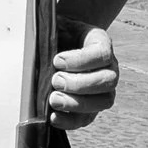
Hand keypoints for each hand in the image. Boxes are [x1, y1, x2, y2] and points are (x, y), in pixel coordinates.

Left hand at [48, 16, 117, 134]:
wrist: (56, 43)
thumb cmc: (54, 33)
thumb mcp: (55, 26)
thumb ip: (50, 34)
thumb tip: (38, 50)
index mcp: (101, 44)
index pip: (102, 54)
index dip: (81, 60)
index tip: (56, 60)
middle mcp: (109, 68)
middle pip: (108, 81)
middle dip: (79, 84)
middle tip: (55, 81)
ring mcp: (104, 90)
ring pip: (104, 101)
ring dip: (77, 103)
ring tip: (53, 99)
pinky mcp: (91, 108)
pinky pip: (88, 119)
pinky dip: (71, 121)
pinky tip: (53, 117)